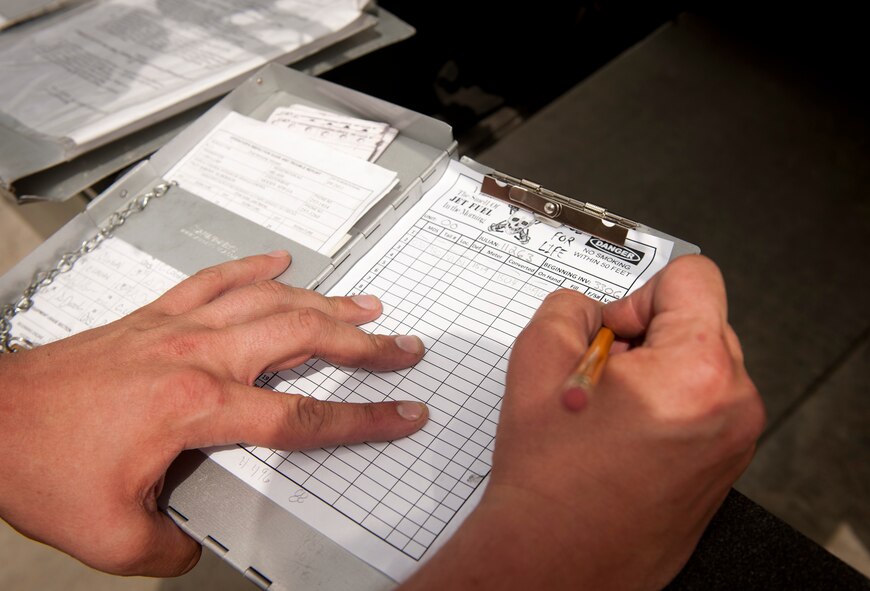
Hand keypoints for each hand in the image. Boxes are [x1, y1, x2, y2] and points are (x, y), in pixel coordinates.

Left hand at [0, 251, 427, 576]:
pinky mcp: (155, 317)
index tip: (404, 413)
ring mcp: (177, 328)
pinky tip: (280, 261)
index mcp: (198, 407)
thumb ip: (173, 546)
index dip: (363, 418)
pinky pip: (215, 279)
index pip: (302, 417)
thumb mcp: (112, 536)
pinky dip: (252, 267)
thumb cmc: (40, 465)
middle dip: (363, 344)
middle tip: (404, 346)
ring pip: (270, 300)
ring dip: (325, 302)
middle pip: (302, 338)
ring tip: (367, 304)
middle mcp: (198, 356)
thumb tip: (198, 543)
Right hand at [402, 255, 763, 589]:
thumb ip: (568, 306)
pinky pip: (701, 406)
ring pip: (699, 365)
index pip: (693, 277)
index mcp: (699, 372)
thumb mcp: (537, 358)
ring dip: (654, 372)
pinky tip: (621, 436)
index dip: (640, 294)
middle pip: (699, 322)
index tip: (612, 330)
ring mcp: (733, 442)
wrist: (557, 559)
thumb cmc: (551, 481)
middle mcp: (732, 407)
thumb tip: (590, 309)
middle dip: (646, 336)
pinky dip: (664, 406)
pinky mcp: (723, 467)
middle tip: (600, 373)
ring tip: (607, 412)